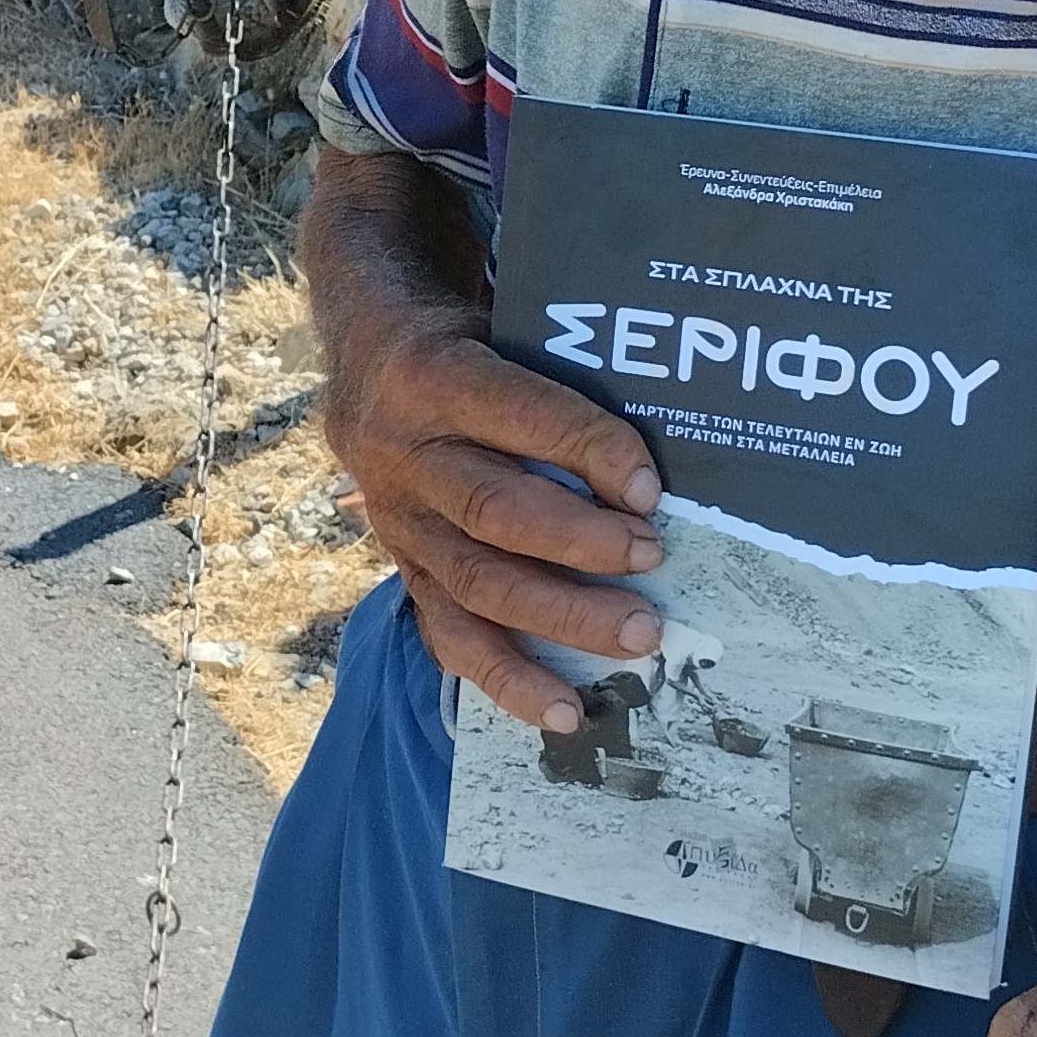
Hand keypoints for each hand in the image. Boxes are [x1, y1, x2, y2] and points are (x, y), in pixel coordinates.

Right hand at [325, 306, 667, 732]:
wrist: (366, 359)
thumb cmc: (464, 341)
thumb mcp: (499, 326)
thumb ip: (559, 367)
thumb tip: (670, 409)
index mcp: (431, 377)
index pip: (518, 415)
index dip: (587, 449)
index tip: (650, 485)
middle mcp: (403, 455)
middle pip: (493, 512)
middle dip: (581, 542)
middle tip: (653, 556)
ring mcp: (399, 522)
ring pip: (478, 582)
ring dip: (562, 616)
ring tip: (638, 634)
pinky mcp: (404, 569)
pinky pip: (450, 635)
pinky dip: (506, 679)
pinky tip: (563, 711)